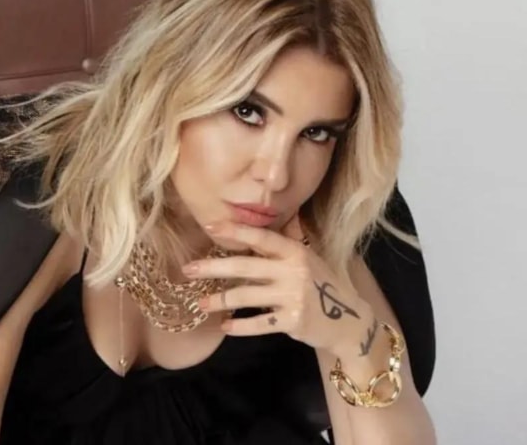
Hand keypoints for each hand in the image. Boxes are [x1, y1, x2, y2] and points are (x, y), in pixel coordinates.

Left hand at [182, 216, 375, 357]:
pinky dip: (239, 326)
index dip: (235, 231)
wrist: (350, 321)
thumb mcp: (311, 257)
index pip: (260, 237)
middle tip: (187, 270)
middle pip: (244, 266)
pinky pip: (258, 324)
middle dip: (213, 268)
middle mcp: (293, 271)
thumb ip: (292, 237)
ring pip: (246, 296)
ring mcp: (293, 296)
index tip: (210, 227)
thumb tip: (287, 209)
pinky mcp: (292, 321)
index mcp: (295, 251)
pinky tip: (224, 326)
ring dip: (220, 300)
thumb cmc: (324, 285)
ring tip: (200, 303)